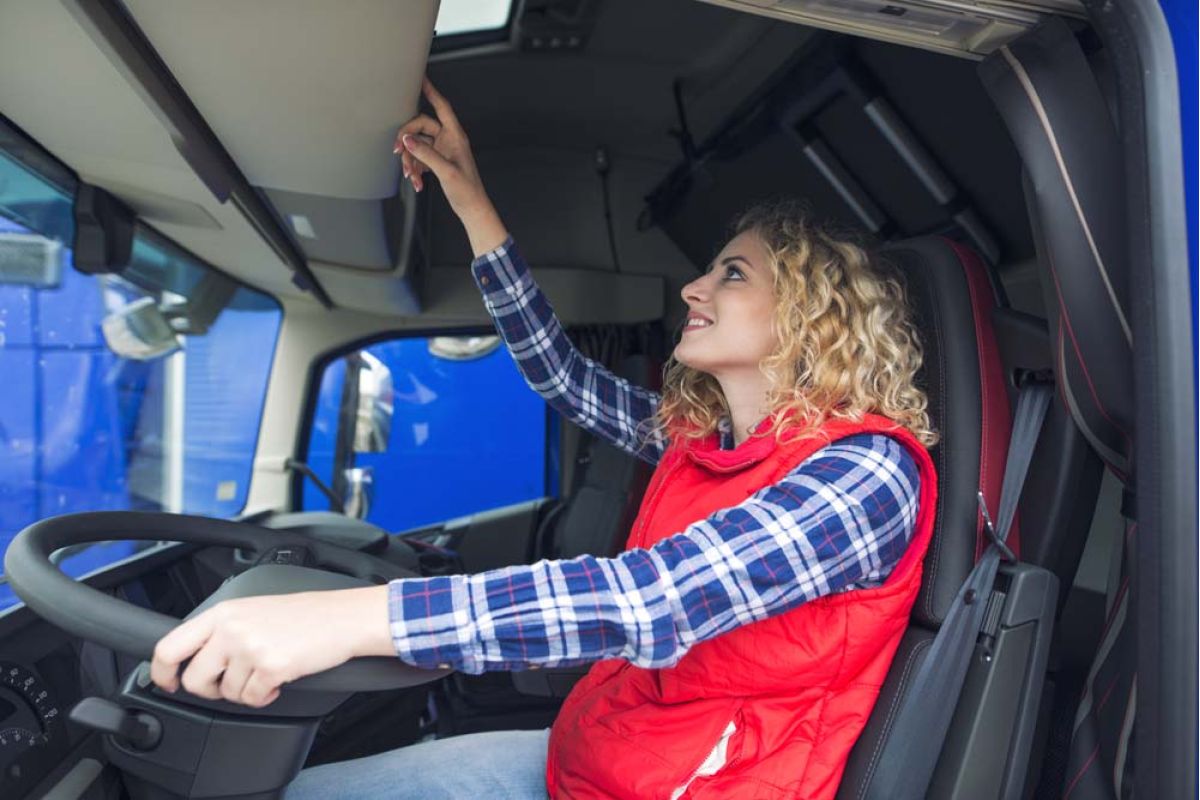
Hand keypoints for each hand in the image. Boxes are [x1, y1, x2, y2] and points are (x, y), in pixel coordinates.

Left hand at [150, 585, 391, 707]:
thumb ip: (221, 629)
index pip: (169, 645)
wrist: (342, 617)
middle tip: (229, 685)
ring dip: (244, 692)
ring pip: (226, 693)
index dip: (162, 672)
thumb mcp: (253, 610)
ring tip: (264, 675)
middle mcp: (232, 629)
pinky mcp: (271, 667)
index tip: (169, 683)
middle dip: (210, 690)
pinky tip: (277, 682)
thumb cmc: (305, 614)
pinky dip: (263, 697)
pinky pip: (251, 700)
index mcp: (223, 613)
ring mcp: (251, 648)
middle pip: (194, 679)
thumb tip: (196, 659)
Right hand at [394, 77, 507, 255]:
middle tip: (399, 152)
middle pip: (421, 126)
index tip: (421, 77)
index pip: (441, 107)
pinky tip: (416, 182)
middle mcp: (448, 140)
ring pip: (417, 144)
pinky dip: (415, 168)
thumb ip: (425, 153)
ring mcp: (442, 151)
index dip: (431, 91)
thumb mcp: (445, 171)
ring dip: (410, 159)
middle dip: (408, 139)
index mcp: (455, 136)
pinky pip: (419, 157)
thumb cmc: (467, 190)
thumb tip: (407, 139)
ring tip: (411, 176)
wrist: (472, 209)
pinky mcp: (437, 162)